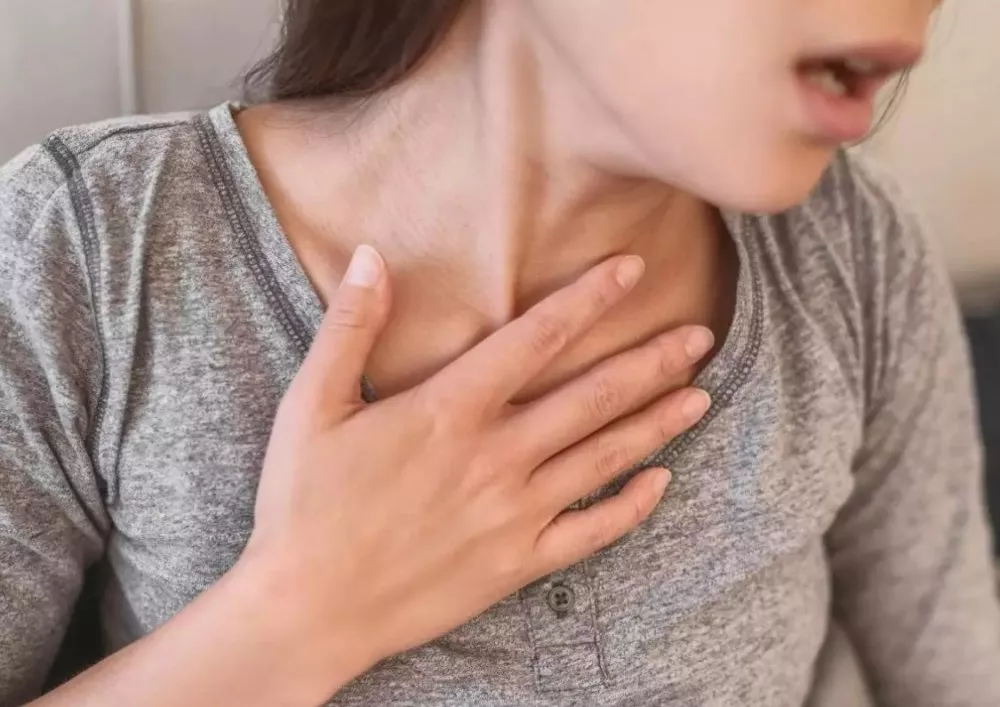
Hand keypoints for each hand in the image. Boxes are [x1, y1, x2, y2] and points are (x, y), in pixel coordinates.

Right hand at [240, 245, 712, 691]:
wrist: (307, 610)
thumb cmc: (304, 505)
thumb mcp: (312, 406)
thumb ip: (350, 328)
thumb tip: (373, 254)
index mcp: (448, 411)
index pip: (536, 338)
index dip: (589, 299)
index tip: (632, 269)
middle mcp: (495, 457)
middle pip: (591, 396)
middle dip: (649, 361)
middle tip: (700, 335)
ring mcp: (514, 513)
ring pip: (603, 457)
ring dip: (656, 423)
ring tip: (701, 395)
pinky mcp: (517, 562)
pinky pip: (591, 531)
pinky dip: (631, 506)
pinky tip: (662, 482)